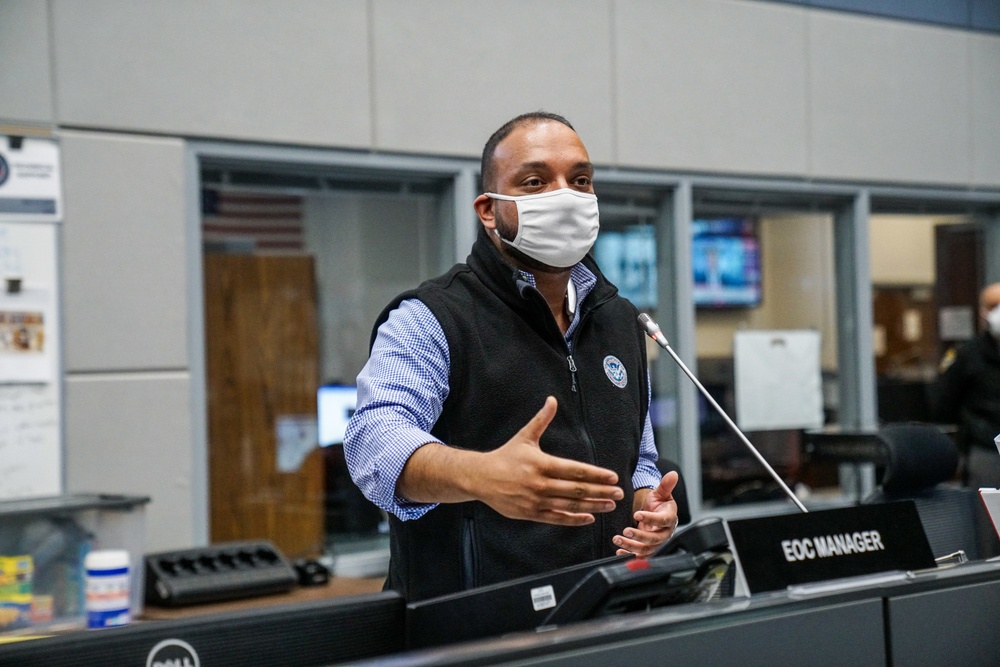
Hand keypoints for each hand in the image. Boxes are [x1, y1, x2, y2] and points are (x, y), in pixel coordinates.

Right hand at [478, 396, 624, 525]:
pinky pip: (557, 518)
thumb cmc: (506, 456)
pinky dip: (574, 519)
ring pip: (570, 506)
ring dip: (593, 506)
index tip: (612, 477)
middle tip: (619, 492)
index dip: (596, 475)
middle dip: (601, 491)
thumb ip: (541, 420)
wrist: (480, 477)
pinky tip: (589, 517)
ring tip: (610, 505)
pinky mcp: (531, 513)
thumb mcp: (524, 436)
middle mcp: (540, 484)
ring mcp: (536, 500)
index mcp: (541, 464)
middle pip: (577, 490)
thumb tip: (552, 400)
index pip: (575, 470)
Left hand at [613, 471, 678, 556]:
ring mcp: (656, 543)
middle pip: (654, 539)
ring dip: (631, 546)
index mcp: (669, 518)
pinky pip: (640, 555)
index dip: (650, 518)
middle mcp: (664, 533)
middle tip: (625, 531)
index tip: (637, 514)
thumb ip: (666, 485)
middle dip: (639, 536)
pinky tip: (620, 552)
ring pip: (646, 549)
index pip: (662, 520)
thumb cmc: (659, 504)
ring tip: (617, 540)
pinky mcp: (648, 549)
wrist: (657, 514)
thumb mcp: (661, 493)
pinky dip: (629, 555)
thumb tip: (673, 474)